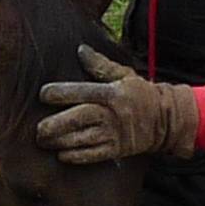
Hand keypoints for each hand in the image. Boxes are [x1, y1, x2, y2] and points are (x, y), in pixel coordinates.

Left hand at [36, 46, 199, 162]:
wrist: (166, 119)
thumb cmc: (141, 94)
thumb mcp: (124, 74)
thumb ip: (100, 65)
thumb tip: (80, 50)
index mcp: (110, 93)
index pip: (80, 91)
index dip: (59, 93)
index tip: (43, 94)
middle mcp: (110, 113)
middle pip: (77, 118)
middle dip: (54, 124)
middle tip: (38, 128)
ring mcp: (113, 133)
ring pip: (81, 139)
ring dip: (60, 141)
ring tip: (45, 141)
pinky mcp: (116, 149)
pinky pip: (92, 155)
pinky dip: (75, 156)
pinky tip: (62, 154)